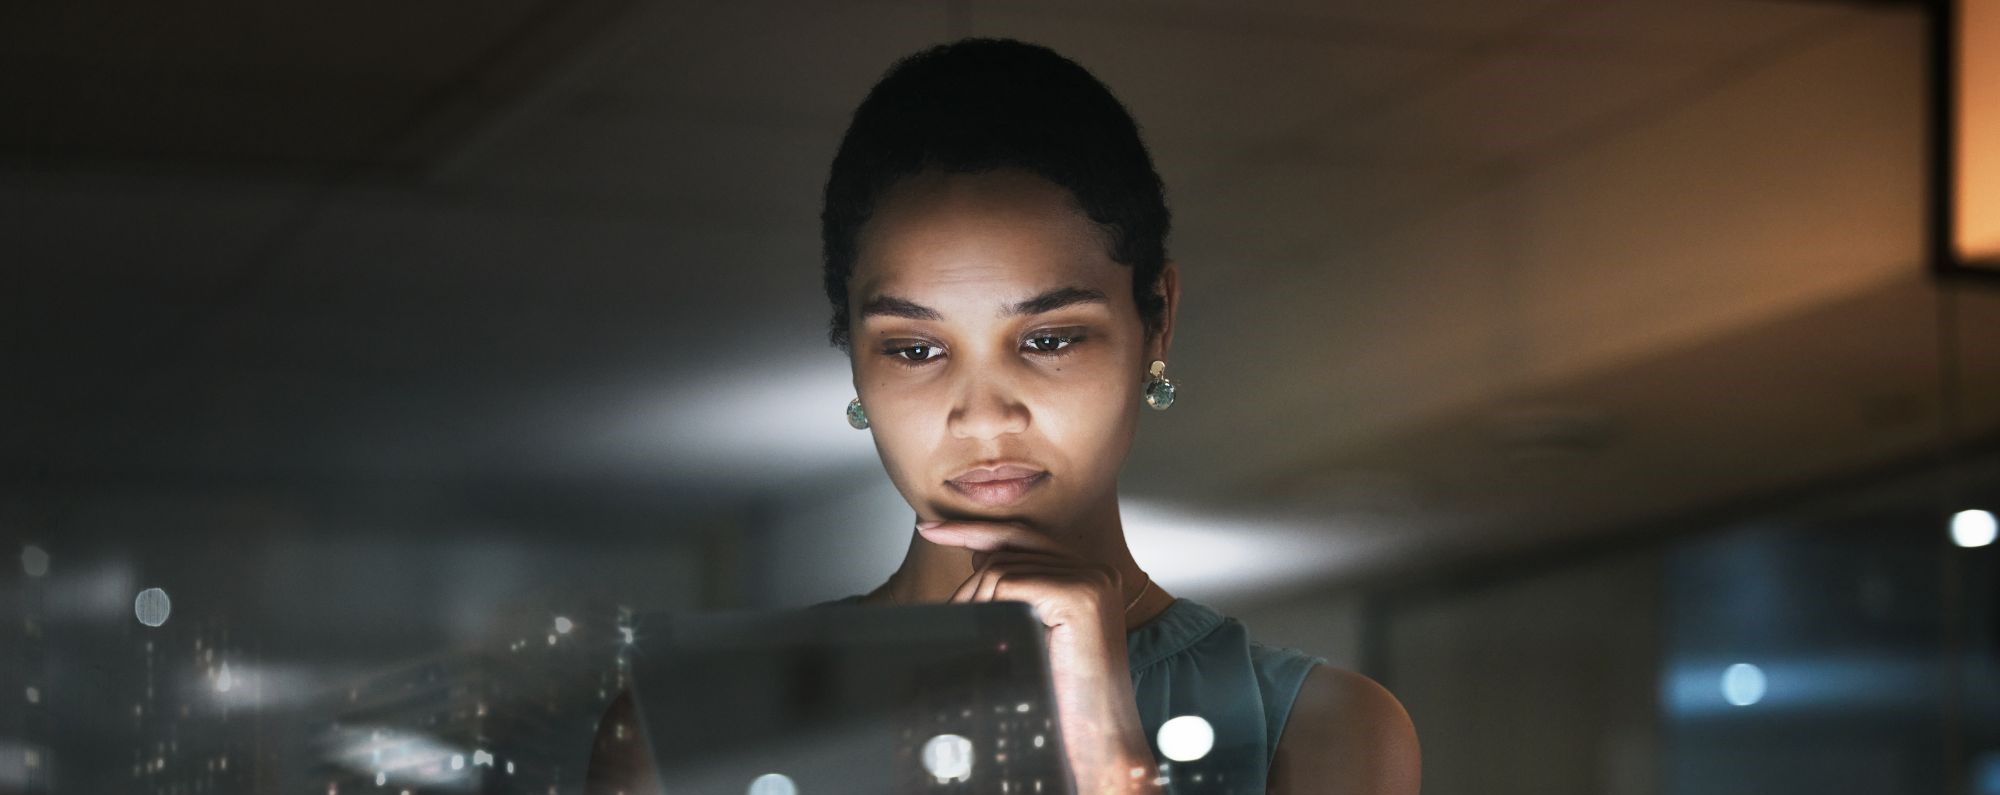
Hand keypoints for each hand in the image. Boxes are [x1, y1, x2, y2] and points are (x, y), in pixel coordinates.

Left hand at [916, 520, 1160, 792]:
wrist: (1097, 738)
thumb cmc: (1065, 695)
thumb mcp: (1036, 630)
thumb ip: (1019, 591)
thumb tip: (977, 555)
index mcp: (1090, 575)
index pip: (1023, 536)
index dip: (973, 530)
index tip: (930, 529)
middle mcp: (1096, 570)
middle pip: (1009, 550)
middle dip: (968, 579)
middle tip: (951, 610)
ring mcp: (1091, 580)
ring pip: (1003, 567)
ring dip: (976, 602)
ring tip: (978, 636)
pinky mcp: (1079, 597)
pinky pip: (1010, 585)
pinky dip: (988, 608)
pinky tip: (994, 637)